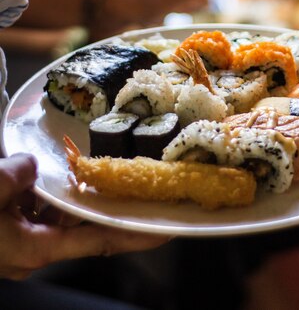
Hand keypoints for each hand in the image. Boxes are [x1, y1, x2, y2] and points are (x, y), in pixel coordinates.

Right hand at [0, 154, 168, 279]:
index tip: (166, 229)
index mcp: (37, 248)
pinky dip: (49, 197)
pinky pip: (40, 216)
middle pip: (84, 227)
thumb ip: (21, 173)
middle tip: (139, 187)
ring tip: (94, 171)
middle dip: (108, 205)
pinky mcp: (11, 238)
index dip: (135, 234)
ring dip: (74, 197)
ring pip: (60, 219)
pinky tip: (51, 175)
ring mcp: (22, 247)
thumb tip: (35, 163)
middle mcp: (35, 253)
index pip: (100, 241)